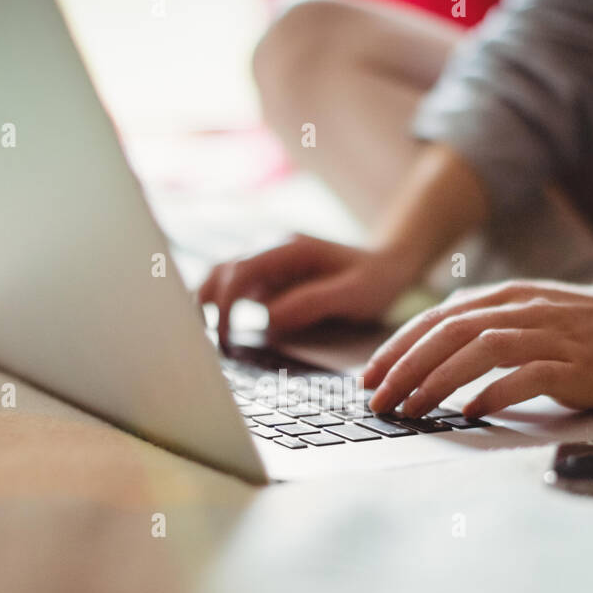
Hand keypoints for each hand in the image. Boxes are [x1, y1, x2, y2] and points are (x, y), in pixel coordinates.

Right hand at [196, 233, 414, 345]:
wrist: (387, 265)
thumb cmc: (374, 279)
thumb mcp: (354, 293)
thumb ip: (313, 303)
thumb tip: (269, 319)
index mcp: (289, 248)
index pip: (240, 270)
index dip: (226, 303)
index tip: (225, 336)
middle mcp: (270, 249)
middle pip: (220, 271)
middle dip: (207, 305)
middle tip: (206, 344)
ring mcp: (266, 263)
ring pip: (220, 277)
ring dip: (208, 305)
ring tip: (205, 339)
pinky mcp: (267, 278)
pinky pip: (233, 289)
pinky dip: (220, 308)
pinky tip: (220, 333)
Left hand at [360, 278, 592, 416]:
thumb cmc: (588, 325)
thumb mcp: (530, 311)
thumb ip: (486, 322)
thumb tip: (433, 346)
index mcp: (506, 297)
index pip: (438, 318)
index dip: (398, 346)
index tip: (370, 376)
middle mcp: (523, 311)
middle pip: (449, 332)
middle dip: (405, 367)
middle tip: (378, 399)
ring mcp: (550, 336)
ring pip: (480, 350)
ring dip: (438, 380)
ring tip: (411, 408)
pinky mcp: (576, 365)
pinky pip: (526, 376)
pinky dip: (492, 394)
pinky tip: (469, 412)